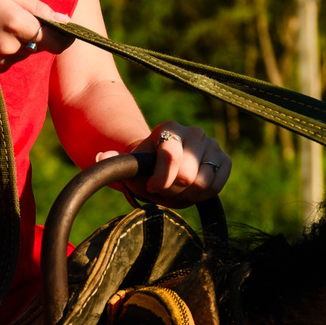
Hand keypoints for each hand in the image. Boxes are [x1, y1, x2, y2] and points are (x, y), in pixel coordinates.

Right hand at [0, 0, 64, 70]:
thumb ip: (39, 8)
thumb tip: (64, 20)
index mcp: (18, 23)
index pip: (57, 41)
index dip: (64, 36)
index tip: (64, 29)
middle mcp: (12, 47)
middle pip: (43, 46)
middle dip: (38, 34)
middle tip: (19, 17)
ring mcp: (3, 60)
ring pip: (28, 52)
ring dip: (23, 41)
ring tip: (0, 25)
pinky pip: (13, 59)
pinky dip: (10, 50)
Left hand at [107, 123, 229, 206]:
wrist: (166, 168)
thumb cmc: (146, 168)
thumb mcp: (130, 166)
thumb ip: (115, 162)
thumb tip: (101, 157)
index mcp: (169, 129)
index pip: (170, 156)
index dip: (160, 180)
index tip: (152, 186)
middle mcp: (194, 132)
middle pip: (187, 176)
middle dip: (173, 190)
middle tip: (165, 190)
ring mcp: (211, 145)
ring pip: (203, 184)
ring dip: (187, 195)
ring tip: (177, 191)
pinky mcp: (224, 159)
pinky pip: (217, 185)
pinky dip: (204, 195)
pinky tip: (192, 191)